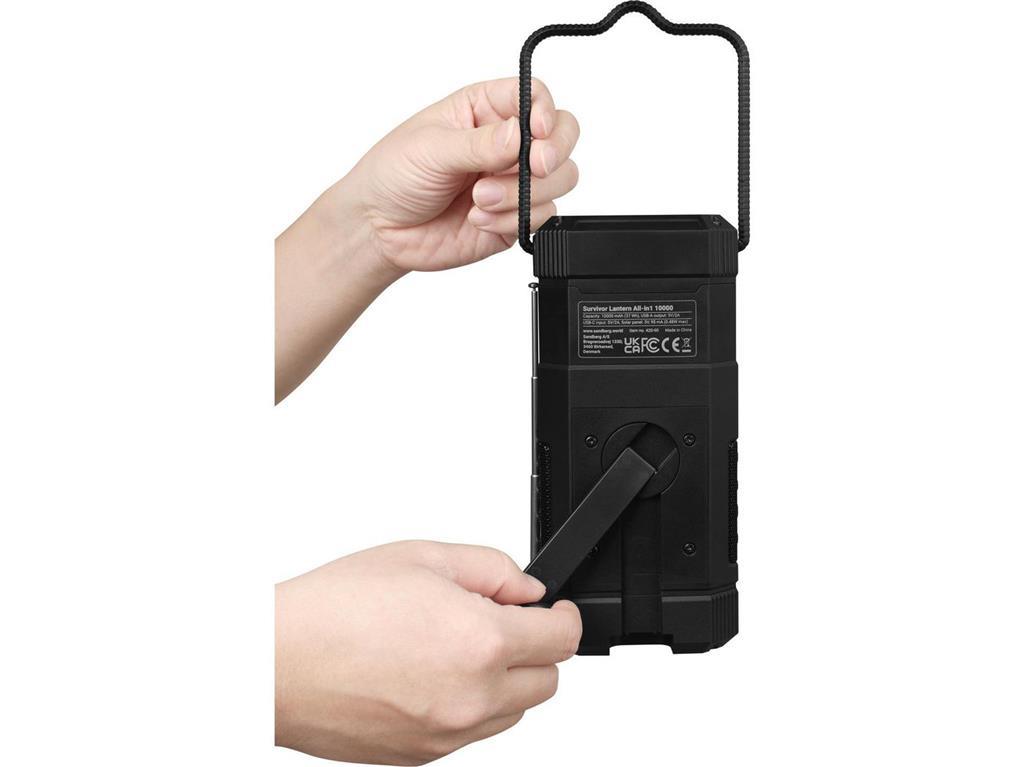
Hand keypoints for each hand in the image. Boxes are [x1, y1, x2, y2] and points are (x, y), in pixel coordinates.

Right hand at [275, 541, 582, 764]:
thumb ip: (492, 570)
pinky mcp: (421, 757)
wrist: (274, 662)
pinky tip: (429, 674)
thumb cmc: (334, 608)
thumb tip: (526, 590)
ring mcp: (447, 735)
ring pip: (511, 713)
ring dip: (503, 681)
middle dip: (533, 649)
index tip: (554, 611)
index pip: (561, 640)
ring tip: (454, 647)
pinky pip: (470, 733)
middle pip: (546, 682)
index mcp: (480, 643)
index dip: (563, 618)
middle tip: (498, 623)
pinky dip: (467, 705)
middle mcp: (472, 698)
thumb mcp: (423, 557)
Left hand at [322, 77, 579, 273]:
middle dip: (553, 152)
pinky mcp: (514, 218)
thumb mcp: (431, 149)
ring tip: (481, 198)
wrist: (378, 228)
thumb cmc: (393, 175)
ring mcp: (513, 181)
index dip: (546, 111)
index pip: (535, 96)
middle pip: (562, 135)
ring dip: (524, 193)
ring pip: (560, 179)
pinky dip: (513, 220)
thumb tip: (521, 134)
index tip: (537, 131)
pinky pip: (541, 217)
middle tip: (534, 167)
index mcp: (485, 110)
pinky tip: (479, 218)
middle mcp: (506, 143)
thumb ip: (480, 143)